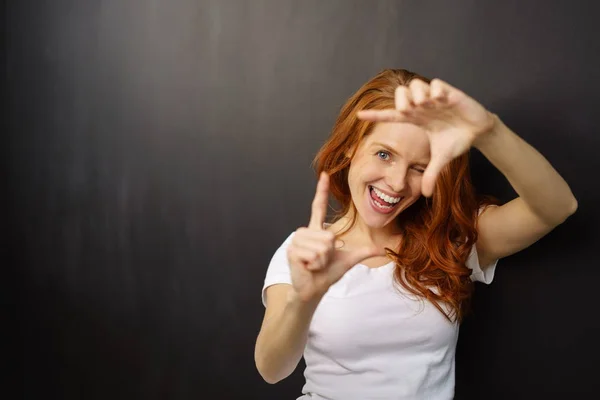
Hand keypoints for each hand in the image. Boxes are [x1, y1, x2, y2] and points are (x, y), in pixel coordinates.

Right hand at [287, 172, 383, 301]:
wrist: (314, 289)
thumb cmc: (327, 273)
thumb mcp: (349, 260)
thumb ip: (363, 251)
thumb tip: (382, 249)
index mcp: (317, 230)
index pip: (319, 206)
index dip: (322, 191)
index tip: (325, 175)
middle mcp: (305, 232)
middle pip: (329, 236)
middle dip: (330, 253)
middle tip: (321, 260)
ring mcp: (297, 241)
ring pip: (323, 246)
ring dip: (323, 260)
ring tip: (315, 264)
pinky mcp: (293, 251)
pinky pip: (315, 255)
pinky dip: (316, 265)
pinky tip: (309, 267)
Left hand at [357, 78, 496, 196]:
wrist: (478, 131)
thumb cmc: (457, 140)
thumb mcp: (442, 159)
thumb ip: (431, 174)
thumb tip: (427, 195)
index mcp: (416, 119)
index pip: (391, 115)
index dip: (376, 115)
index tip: (359, 115)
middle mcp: (422, 106)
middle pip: (401, 94)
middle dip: (401, 101)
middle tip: (408, 111)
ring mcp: (434, 98)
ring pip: (416, 85)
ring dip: (417, 94)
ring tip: (425, 105)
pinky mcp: (449, 92)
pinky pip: (435, 84)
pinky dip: (434, 90)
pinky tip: (440, 100)